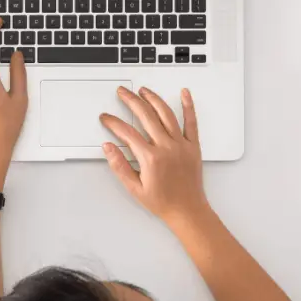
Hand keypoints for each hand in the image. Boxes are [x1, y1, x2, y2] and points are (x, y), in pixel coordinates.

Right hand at [99, 87, 207, 223]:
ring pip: (166, 114)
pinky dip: (188, 106)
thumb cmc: (163, 202)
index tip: (106, 117)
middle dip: (131, 101)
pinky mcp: (193, 146)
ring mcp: (181, 145)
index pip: (127, 133)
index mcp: (151, 158)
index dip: (113, 122)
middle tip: (122, 92)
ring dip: (153, 99)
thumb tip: (108, 147)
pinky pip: (191, 122)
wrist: (187, 211)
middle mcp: (166, 147)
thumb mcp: (134, 188)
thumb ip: (119, 166)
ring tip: (143, 90)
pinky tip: (184, 93)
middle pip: (145, 116)